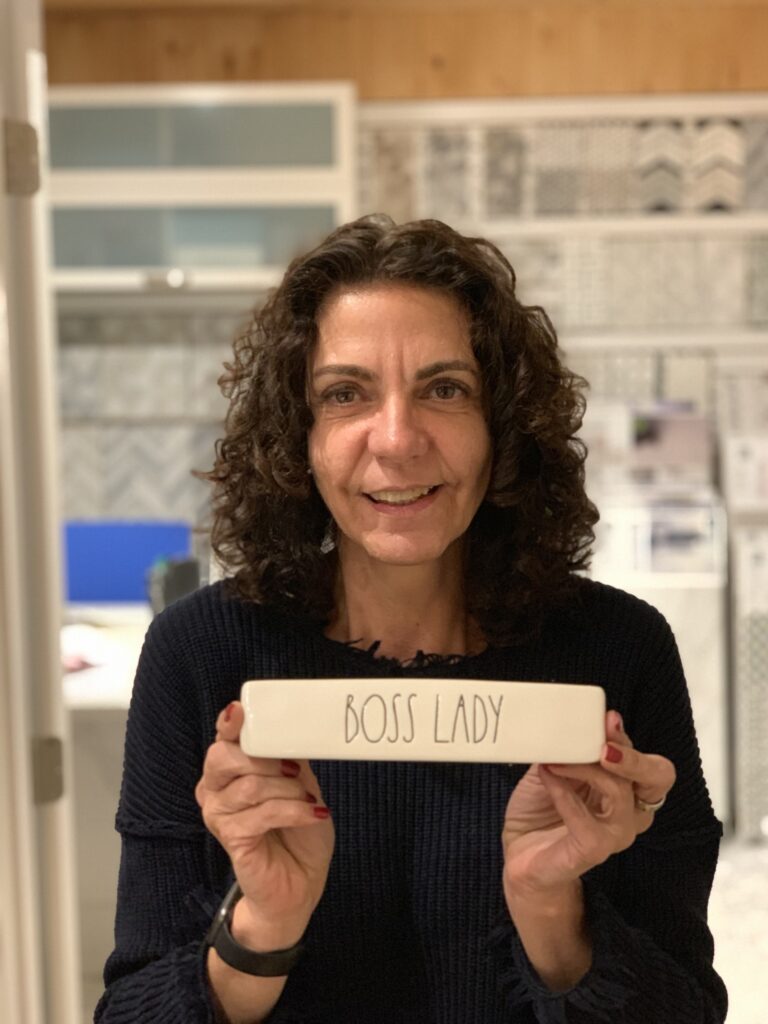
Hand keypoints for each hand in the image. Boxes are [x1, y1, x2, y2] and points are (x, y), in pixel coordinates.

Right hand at [195, 701, 334, 943]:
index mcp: (229, 769)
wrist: (299, 882)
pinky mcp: (231, 839)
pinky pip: (261, 814)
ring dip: (288, 789)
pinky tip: (310, 813)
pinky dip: (292, 810)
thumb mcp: (300, 783)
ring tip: (308, 798)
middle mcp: (215, 789)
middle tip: (295, 769)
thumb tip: (292, 729)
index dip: (230, 724)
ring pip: (250, 785)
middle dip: (266, 758)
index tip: (240, 711)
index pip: (223, 739)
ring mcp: (219, 815)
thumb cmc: (296, 830)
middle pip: (225, 757)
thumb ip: (290, 756)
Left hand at [502, 710, 675, 902]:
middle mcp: (629, 810)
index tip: (607, 719)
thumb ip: (567, 747)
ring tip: (555, 761)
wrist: (519, 853)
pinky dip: (566, 796)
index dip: (629, 740)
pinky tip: (549, 781)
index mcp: (624, 786)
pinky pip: (588, 824)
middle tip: (604, 745)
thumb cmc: (540, 809)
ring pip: (620, 794)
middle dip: (634, 757)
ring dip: (585, 769)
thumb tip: (572, 721)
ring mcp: (615, 834)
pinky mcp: (593, 851)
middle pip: (658, 778)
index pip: (647, 760)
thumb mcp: (552, 766)